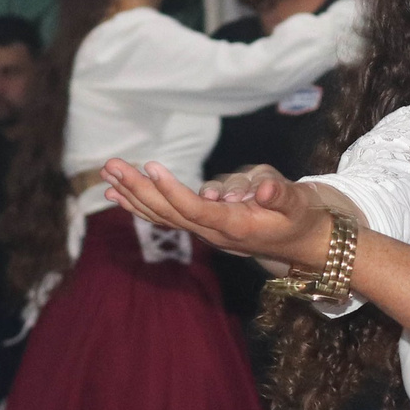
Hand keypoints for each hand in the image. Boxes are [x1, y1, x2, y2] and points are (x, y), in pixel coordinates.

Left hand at [102, 159, 332, 265]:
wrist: (302, 244)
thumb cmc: (300, 218)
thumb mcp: (298, 204)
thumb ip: (281, 195)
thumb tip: (263, 191)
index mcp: (235, 227)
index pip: (196, 210)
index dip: (171, 190)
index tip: (151, 165)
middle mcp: (213, 233)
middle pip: (169, 212)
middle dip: (139, 188)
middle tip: (112, 165)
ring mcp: (204, 232)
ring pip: (161, 216)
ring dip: (132, 195)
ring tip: (107, 175)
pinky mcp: (201, 226)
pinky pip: (164, 217)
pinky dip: (139, 205)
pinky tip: (117, 194)